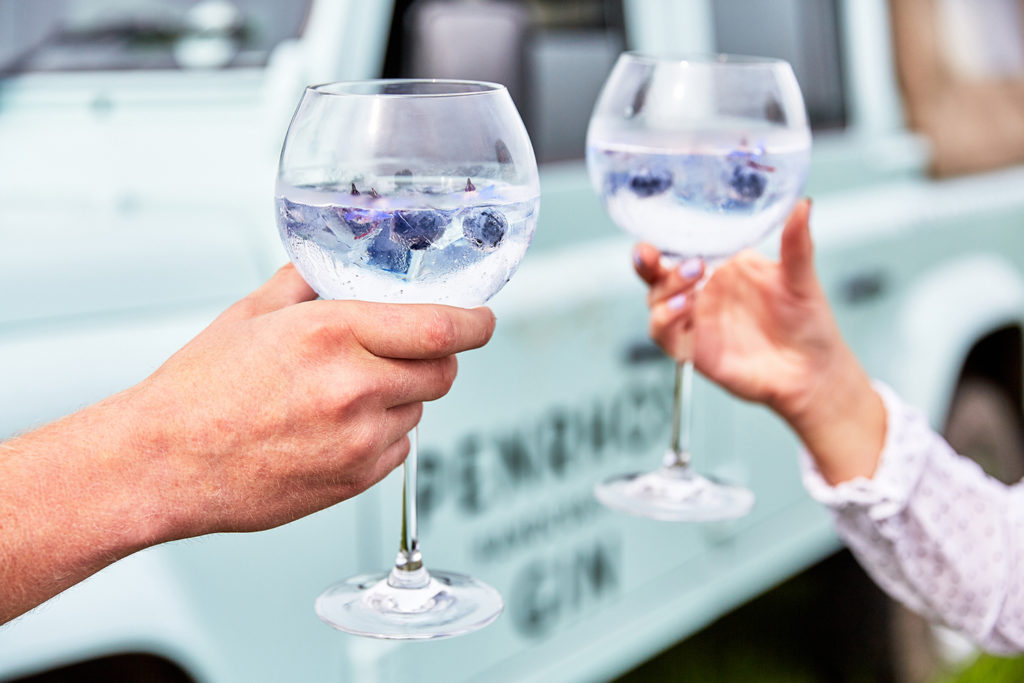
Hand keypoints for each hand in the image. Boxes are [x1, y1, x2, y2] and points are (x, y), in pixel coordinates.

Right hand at [127, 264, 496, 537]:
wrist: (163, 464)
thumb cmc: (199, 390)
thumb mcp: (252, 314)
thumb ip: (309, 283)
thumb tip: (341, 265)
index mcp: (332, 333)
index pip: (441, 326)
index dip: (474, 323)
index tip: (481, 319)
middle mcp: (355, 387)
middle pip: (443, 370)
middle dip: (435, 357)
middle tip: (402, 352)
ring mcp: (359, 439)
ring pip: (421, 408)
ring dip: (403, 394)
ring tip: (347, 392)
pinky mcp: (355, 479)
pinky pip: (399, 447)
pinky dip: (385, 432)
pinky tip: (338, 426)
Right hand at [635, 200, 884, 483]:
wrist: (813, 371)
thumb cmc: (808, 323)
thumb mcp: (801, 277)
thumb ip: (796, 243)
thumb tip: (804, 204)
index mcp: (722, 266)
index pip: (682, 246)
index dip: (663, 237)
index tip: (660, 232)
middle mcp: (702, 292)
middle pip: (657, 273)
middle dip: (646, 262)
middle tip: (652, 254)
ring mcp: (695, 321)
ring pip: (657, 301)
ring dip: (664, 290)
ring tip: (689, 282)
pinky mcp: (693, 350)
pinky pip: (665, 335)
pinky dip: (666, 321)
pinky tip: (682, 310)